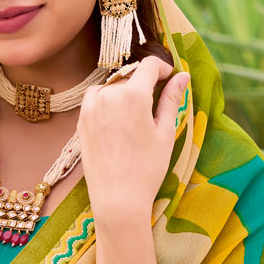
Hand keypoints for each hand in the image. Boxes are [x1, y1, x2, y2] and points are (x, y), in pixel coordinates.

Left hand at [77, 55, 189, 223]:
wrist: (117, 198)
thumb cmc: (147, 168)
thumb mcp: (165, 133)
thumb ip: (172, 100)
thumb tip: (183, 76)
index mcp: (133, 95)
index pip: (149, 65)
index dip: (163, 68)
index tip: (169, 78)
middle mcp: (108, 95)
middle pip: (130, 76)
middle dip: (145, 83)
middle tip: (156, 101)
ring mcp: (91, 107)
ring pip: (112, 86)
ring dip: (125, 91)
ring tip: (136, 113)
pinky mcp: (81, 120)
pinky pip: (95, 99)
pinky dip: (107, 101)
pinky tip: (117, 119)